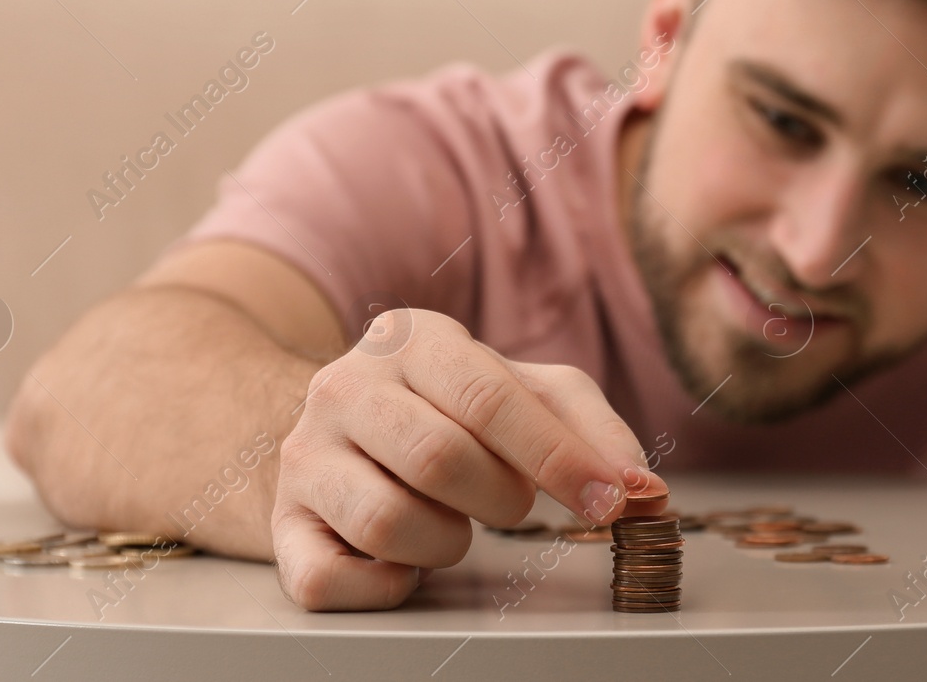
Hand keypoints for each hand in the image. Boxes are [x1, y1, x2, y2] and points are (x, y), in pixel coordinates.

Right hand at [271, 308, 667, 609]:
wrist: (339, 431)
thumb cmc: (449, 410)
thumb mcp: (523, 392)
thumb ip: (590, 428)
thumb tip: (644, 489)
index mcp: (411, 339)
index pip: (489, 398)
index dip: (559, 458)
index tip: (612, 501)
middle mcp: (345, 387)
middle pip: (440, 459)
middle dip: (500, 499)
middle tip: (508, 503)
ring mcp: (304, 457)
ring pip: (388, 523)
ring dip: (446, 542)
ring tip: (450, 521)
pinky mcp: (282, 525)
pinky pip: (329, 580)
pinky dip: (384, 587)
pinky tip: (403, 561)